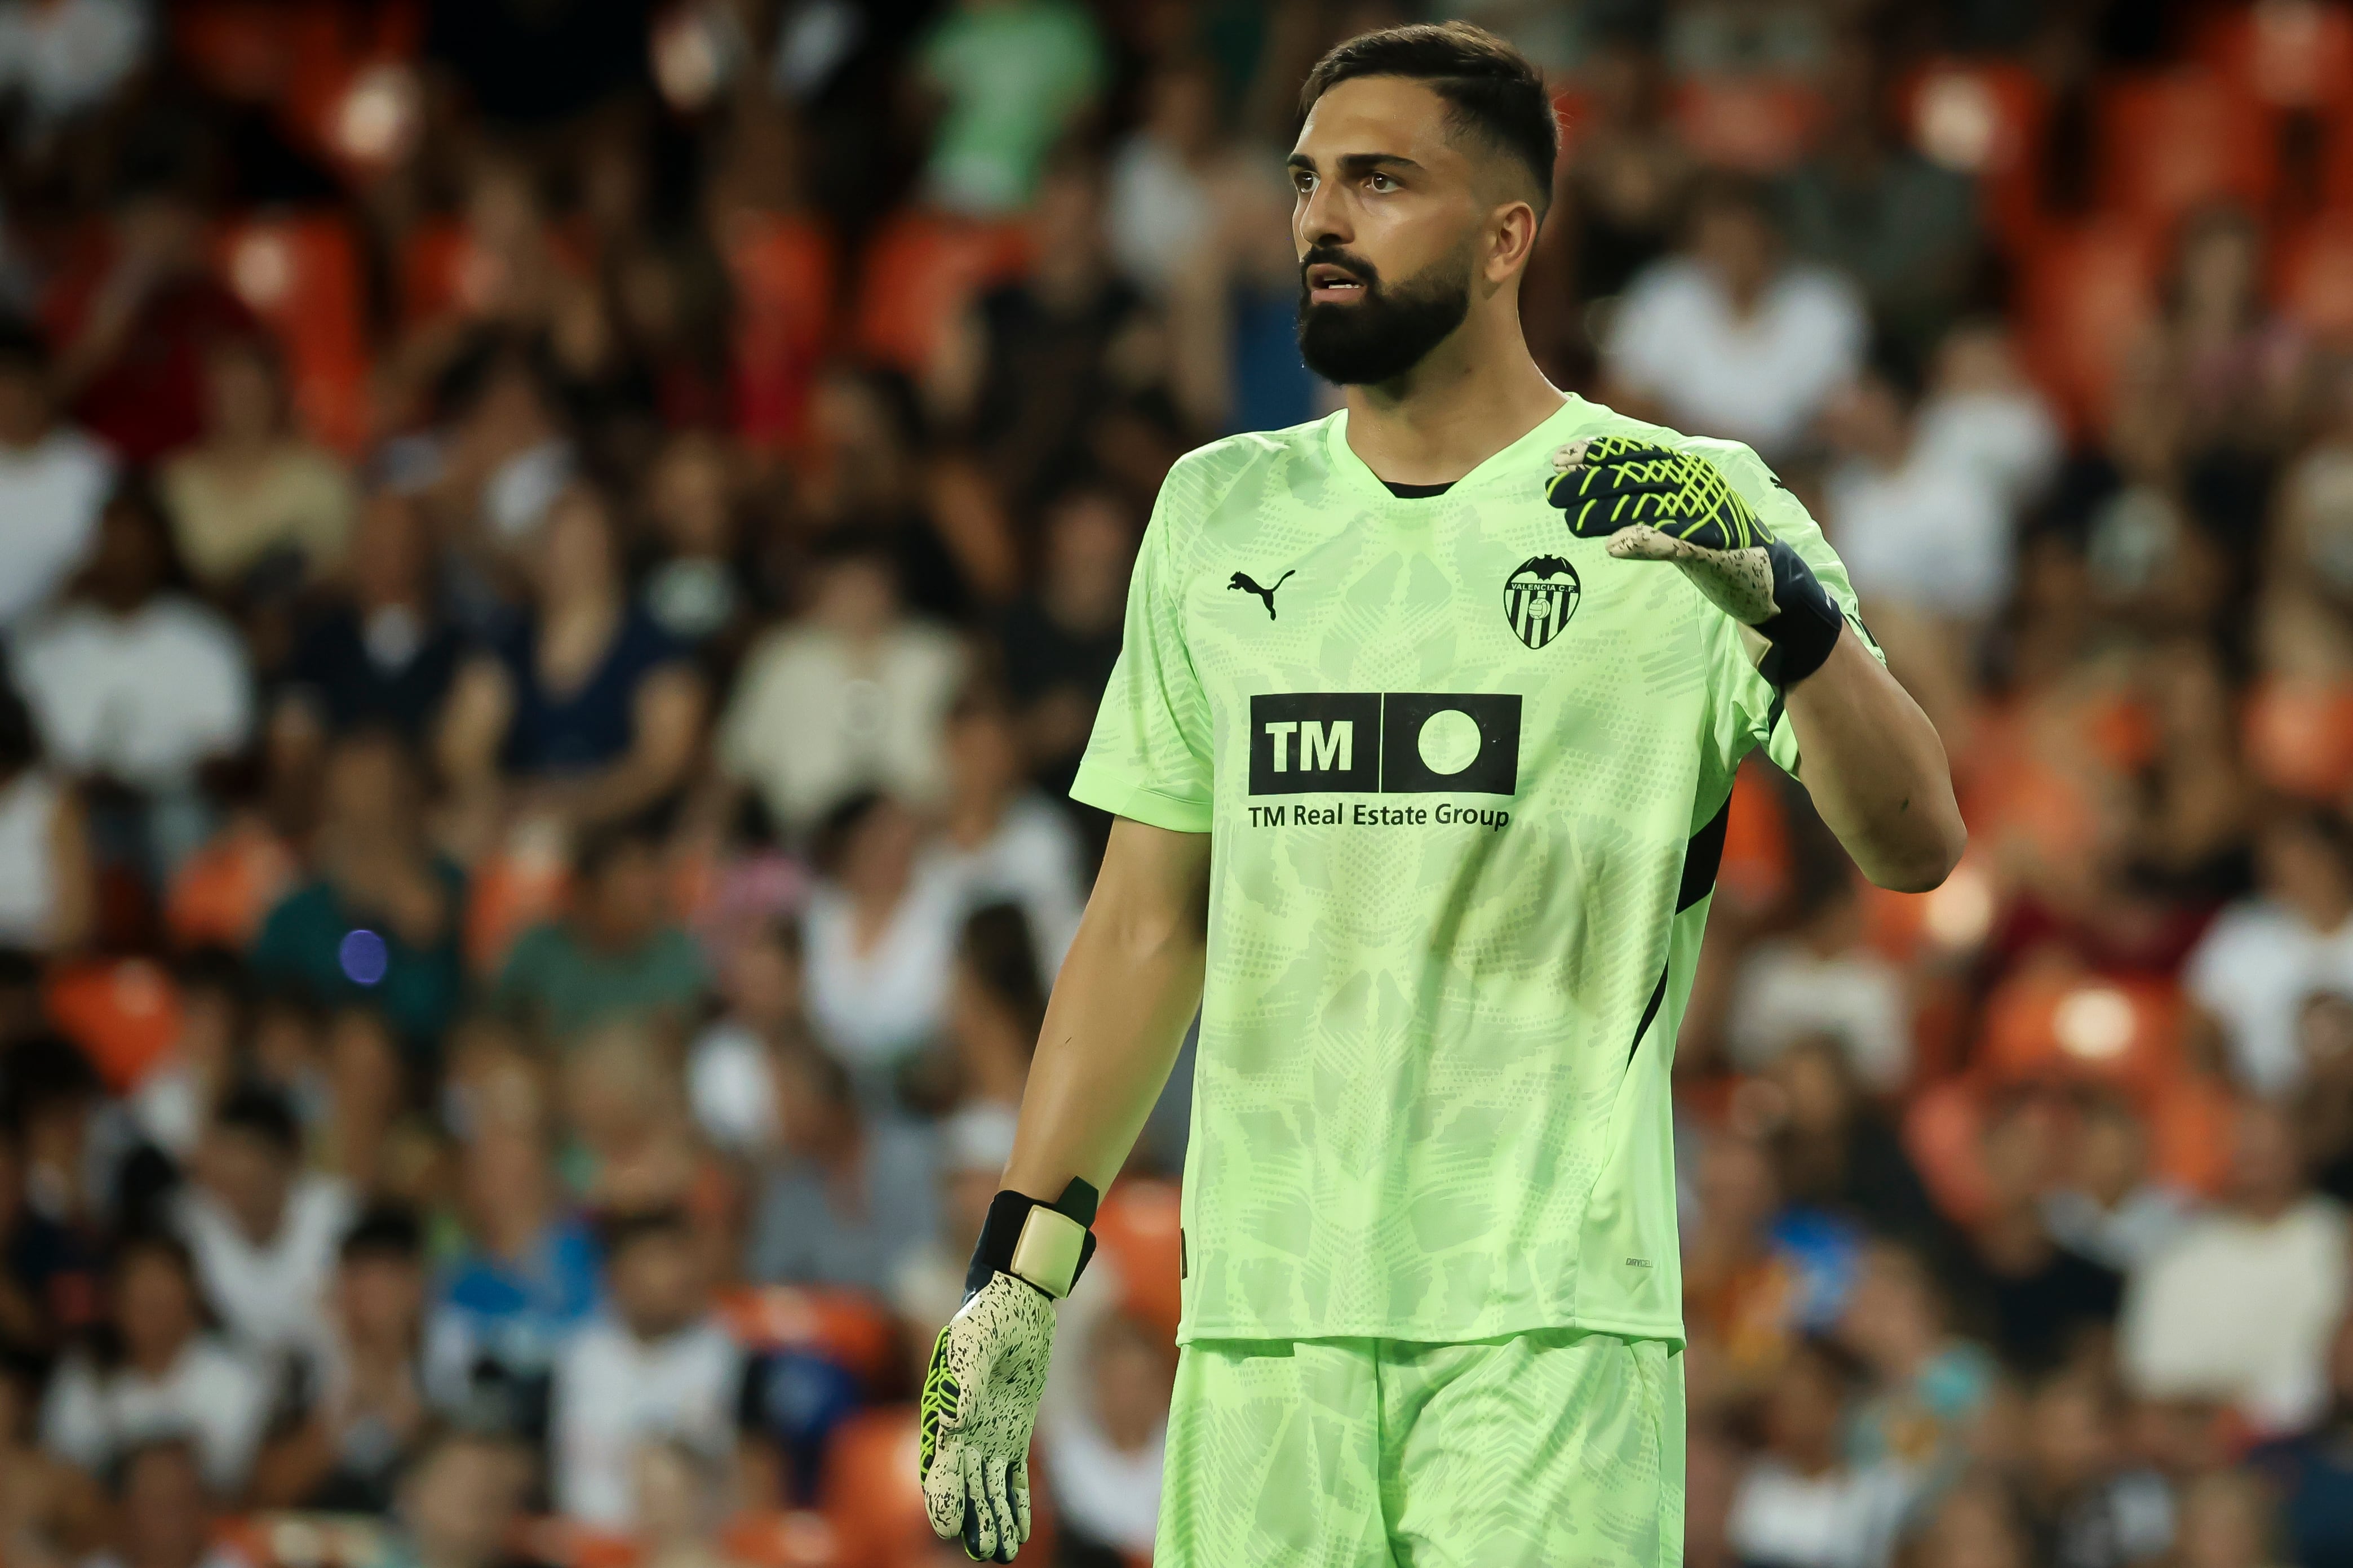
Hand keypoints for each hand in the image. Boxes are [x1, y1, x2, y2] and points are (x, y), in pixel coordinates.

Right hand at [919, 1273, 1053, 1561]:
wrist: (1019, 1304)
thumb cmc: (990, 1315)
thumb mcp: (976, 1338)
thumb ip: (965, 1377)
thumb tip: (954, 1421)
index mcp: (942, 1412)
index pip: (937, 1463)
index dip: (941, 1496)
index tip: (946, 1527)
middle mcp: (960, 1432)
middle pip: (962, 1486)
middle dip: (971, 1520)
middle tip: (984, 1552)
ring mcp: (986, 1436)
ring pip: (987, 1489)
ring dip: (994, 1522)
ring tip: (1002, 1555)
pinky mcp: (1013, 1435)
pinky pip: (1012, 1477)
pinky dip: (1015, 1505)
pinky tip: (1020, 1533)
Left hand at [1547, 436, 1842, 684]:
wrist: (1769, 581)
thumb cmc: (1715, 545)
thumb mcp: (1677, 514)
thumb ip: (1644, 499)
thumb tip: (1593, 492)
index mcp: (1688, 471)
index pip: (1636, 455)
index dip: (1597, 454)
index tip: (1558, 459)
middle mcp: (1698, 485)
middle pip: (1637, 478)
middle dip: (1591, 483)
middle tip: (1552, 492)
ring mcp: (1708, 515)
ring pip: (1650, 507)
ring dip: (1607, 512)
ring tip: (1570, 521)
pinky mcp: (1717, 549)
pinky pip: (1676, 542)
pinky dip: (1644, 541)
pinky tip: (1613, 547)